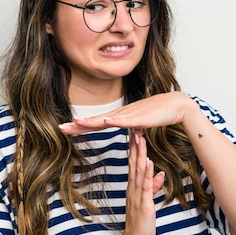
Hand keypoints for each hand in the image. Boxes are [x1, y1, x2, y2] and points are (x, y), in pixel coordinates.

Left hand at [58, 92, 194, 134]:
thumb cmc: (157, 114)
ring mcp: (129, 115)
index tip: (64, 128)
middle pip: (95, 121)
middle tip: (60, 128)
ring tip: (77, 123)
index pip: (95, 123)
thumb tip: (121, 129)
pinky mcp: (140, 118)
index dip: (79, 126)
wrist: (174, 106)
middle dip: (77, 125)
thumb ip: (127, 126)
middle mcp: (120, 115)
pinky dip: (115, 121)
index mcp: (118, 117)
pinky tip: (106, 121)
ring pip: (106, 120)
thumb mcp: (137, 123)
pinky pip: (125, 121)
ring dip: (91, 121)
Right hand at [117, 129, 165, 234]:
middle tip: (135, 124)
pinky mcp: (144, 204)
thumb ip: (153, 186)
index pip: (134, 162)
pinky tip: (149, 162)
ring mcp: (137, 195)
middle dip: (135, 143)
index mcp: (135, 186)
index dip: (135, 146)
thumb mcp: (148, 202)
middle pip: (134, 161)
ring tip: (140, 137)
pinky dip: (147, 174)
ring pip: (138, 170)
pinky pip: (145, 186)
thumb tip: (159, 173)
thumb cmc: (141, 224)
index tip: (136, 129)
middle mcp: (134, 187)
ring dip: (139, 153)